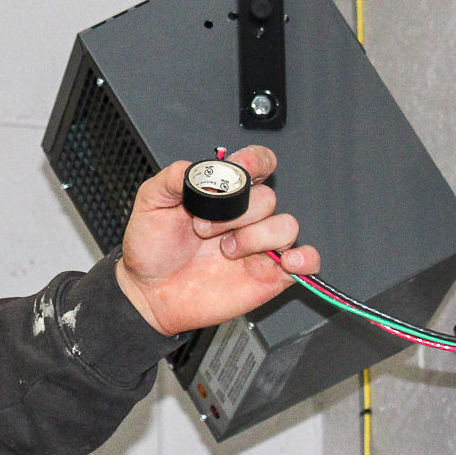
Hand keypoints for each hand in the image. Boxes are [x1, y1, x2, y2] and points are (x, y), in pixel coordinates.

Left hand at [113, 145, 319, 336]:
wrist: (148, 292)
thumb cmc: (152, 248)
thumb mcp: (151, 202)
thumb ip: (174, 177)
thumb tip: (200, 167)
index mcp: (224, 193)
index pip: (257, 164)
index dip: (254, 162)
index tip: (238, 171)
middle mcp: (246, 216)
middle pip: (268, 198)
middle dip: (235, 212)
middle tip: (203, 228)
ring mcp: (260, 245)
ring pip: (286, 226)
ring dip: (255, 237)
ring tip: (226, 250)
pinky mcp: (270, 274)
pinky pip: (307, 261)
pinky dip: (305, 258)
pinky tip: (284, 261)